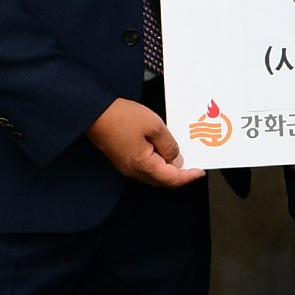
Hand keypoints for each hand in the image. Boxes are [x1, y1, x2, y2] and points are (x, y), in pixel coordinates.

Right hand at [86, 97, 201, 187]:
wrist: (94, 112)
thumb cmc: (120, 117)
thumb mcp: (154, 126)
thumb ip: (168, 145)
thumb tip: (177, 160)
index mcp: (143, 165)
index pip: (172, 179)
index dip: (188, 177)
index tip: (200, 171)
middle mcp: (134, 171)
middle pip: (163, 181)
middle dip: (181, 176)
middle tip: (194, 166)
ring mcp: (127, 167)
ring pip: (155, 176)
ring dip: (170, 170)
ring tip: (182, 157)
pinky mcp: (123, 160)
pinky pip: (146, 168)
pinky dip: (159, 164)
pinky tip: (165, 153)